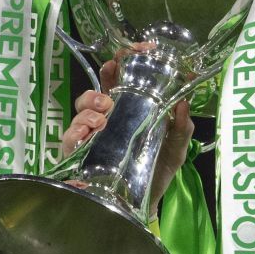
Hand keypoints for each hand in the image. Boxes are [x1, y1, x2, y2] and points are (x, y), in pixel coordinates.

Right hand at [59, 51, 196, 215]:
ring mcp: (92, 135)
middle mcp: (107, 119)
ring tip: (102, 117)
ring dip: (89, 107)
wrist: (147, 202)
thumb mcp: (176, 147)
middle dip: (100, 86)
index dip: (122, 62)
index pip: (119, 80)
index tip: (134, 51)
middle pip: (95, 92)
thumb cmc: (158, 169)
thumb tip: (184, 100)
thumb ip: (181, 126)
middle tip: (111, 97)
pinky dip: (76, 132)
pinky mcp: (80, 154)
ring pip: (80, 110)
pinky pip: (70, 138)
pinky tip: (87, 133)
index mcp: (128, 110)